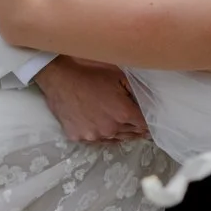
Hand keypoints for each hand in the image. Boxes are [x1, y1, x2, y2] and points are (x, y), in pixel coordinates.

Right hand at [33, 55, 148, 143]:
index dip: (149, 123)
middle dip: (136, 129)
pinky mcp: (77, 137)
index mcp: (123, 114)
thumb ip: (136, 91)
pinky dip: (98, 133)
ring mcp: (92, 135)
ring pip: (113, 138)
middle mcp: (110, 129)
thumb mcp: (119, 76)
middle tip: (140, 126)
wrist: (59, 77)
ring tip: (120, 126)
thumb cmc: (90, 72)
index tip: (151, 122)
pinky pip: (94, 138)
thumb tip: (148, 101)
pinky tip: (99, 125)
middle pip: (130, 134)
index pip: (144, 125)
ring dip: (118, 132)